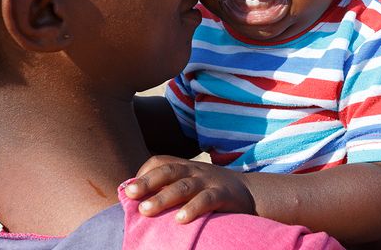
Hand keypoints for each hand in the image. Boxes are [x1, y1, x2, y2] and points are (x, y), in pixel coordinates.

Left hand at [125, 155, 254, 222]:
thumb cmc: (212, 191)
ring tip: (145, 211)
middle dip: (147, 182)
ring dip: (163, 198)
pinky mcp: (223, 195)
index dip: (143, 173)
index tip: (129, 190)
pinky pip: (206, 200)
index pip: (160, 161)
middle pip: (168, 171)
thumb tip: (139, 201)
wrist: (251, 193)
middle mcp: (195, 171)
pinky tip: (180, 219)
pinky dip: (193, 208)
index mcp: (185, 166)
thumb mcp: (192, 182)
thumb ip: (171, 187)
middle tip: (130, 194)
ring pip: (183, 186)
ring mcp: (209, 181)